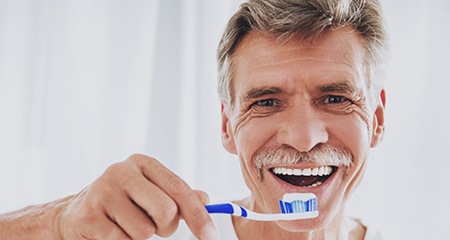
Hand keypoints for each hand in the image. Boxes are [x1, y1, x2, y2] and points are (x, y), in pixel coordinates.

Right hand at [54, 154, 215, 238]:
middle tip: (155, 227)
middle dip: (166, 227)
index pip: (178, 188)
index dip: (197, 214)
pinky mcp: (89, 215)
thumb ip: (177, 195)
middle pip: (166, 210)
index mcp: (142, 163)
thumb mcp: (150, 192)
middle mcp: (121, 171)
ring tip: (128, 225)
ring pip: (145, 230)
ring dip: (142, 236)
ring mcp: (102, 192)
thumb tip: (205, 200)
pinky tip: (112, 230)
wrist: (74, 214)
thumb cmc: (121, 203)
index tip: (209, 234)